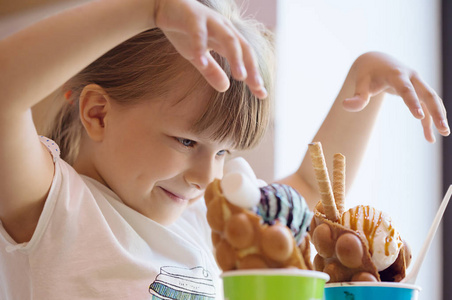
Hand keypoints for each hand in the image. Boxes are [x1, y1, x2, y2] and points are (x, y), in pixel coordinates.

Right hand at [152, 0, 266, 98]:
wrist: (163, 7)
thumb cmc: (184, 31)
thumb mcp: (198, 56)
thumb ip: (211, 71)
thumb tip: (225, 88)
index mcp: (227, 38)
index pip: (245, 58)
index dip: (254, 75)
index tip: (262, 94)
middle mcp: (223, 28)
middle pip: (243, 48)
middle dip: (251, 67)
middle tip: (257, 86)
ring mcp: (209, 21)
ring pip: (228, 39)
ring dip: (236, 58)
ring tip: (240, 77)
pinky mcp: (192, 17)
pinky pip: (198, 33)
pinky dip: (200, 47)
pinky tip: (201, 63)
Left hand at [343, 51, 448, 142]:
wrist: (377, 61)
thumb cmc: (368, 73)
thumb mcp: (361, 82)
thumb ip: (356, 96)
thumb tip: (345, 106)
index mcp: (397, 74)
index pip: (406, 89)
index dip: (412, 102)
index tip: (418, 117)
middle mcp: (412, 77)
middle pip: (428, 95)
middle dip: (437, 112)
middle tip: (444, 129)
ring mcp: (418, 84)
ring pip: (432, 101)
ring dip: (439, 117)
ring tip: (445, 134)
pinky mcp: (418, 91)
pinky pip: (427, 106)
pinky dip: (429, 120)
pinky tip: (429, 137)